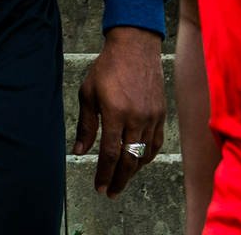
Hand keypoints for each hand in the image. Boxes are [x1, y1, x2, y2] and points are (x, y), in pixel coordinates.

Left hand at [74, 25, 163, 196]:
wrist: (135, 47)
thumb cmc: (107, 68)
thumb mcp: (88, 93)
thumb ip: (86, 125)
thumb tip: (80, 151)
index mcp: (115, 112)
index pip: (111, 153)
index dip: (104, 174)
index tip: (99, 187)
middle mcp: (136, 118)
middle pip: (129, 160)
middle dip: (119, 180)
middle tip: (111, 193)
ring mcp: (152, 116)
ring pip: (144, 154)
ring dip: (132, 171)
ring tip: (121, 179)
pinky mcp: (161, 113)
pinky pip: (156, 143)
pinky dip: (147, 157)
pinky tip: (138, 162)